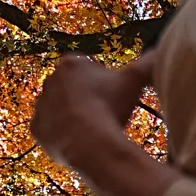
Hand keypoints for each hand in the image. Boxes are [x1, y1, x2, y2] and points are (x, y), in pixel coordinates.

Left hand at [30, 52, 155, 168]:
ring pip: (60, 109)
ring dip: (72, 115)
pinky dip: (61, 134)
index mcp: (71, 64)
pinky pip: (49, 129)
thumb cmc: (110, 107)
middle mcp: (50, 80)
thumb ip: (148, 63)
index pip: (90, 69)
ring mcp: (40, 105)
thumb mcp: (134, 81)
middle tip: (104, 113)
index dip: (104, 84)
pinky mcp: (35, 128)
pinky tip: (77, 140)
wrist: (89, 143)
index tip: (112, 97)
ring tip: (91, 128)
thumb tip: (160, 52)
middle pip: (73, 88)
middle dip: (86, 98)